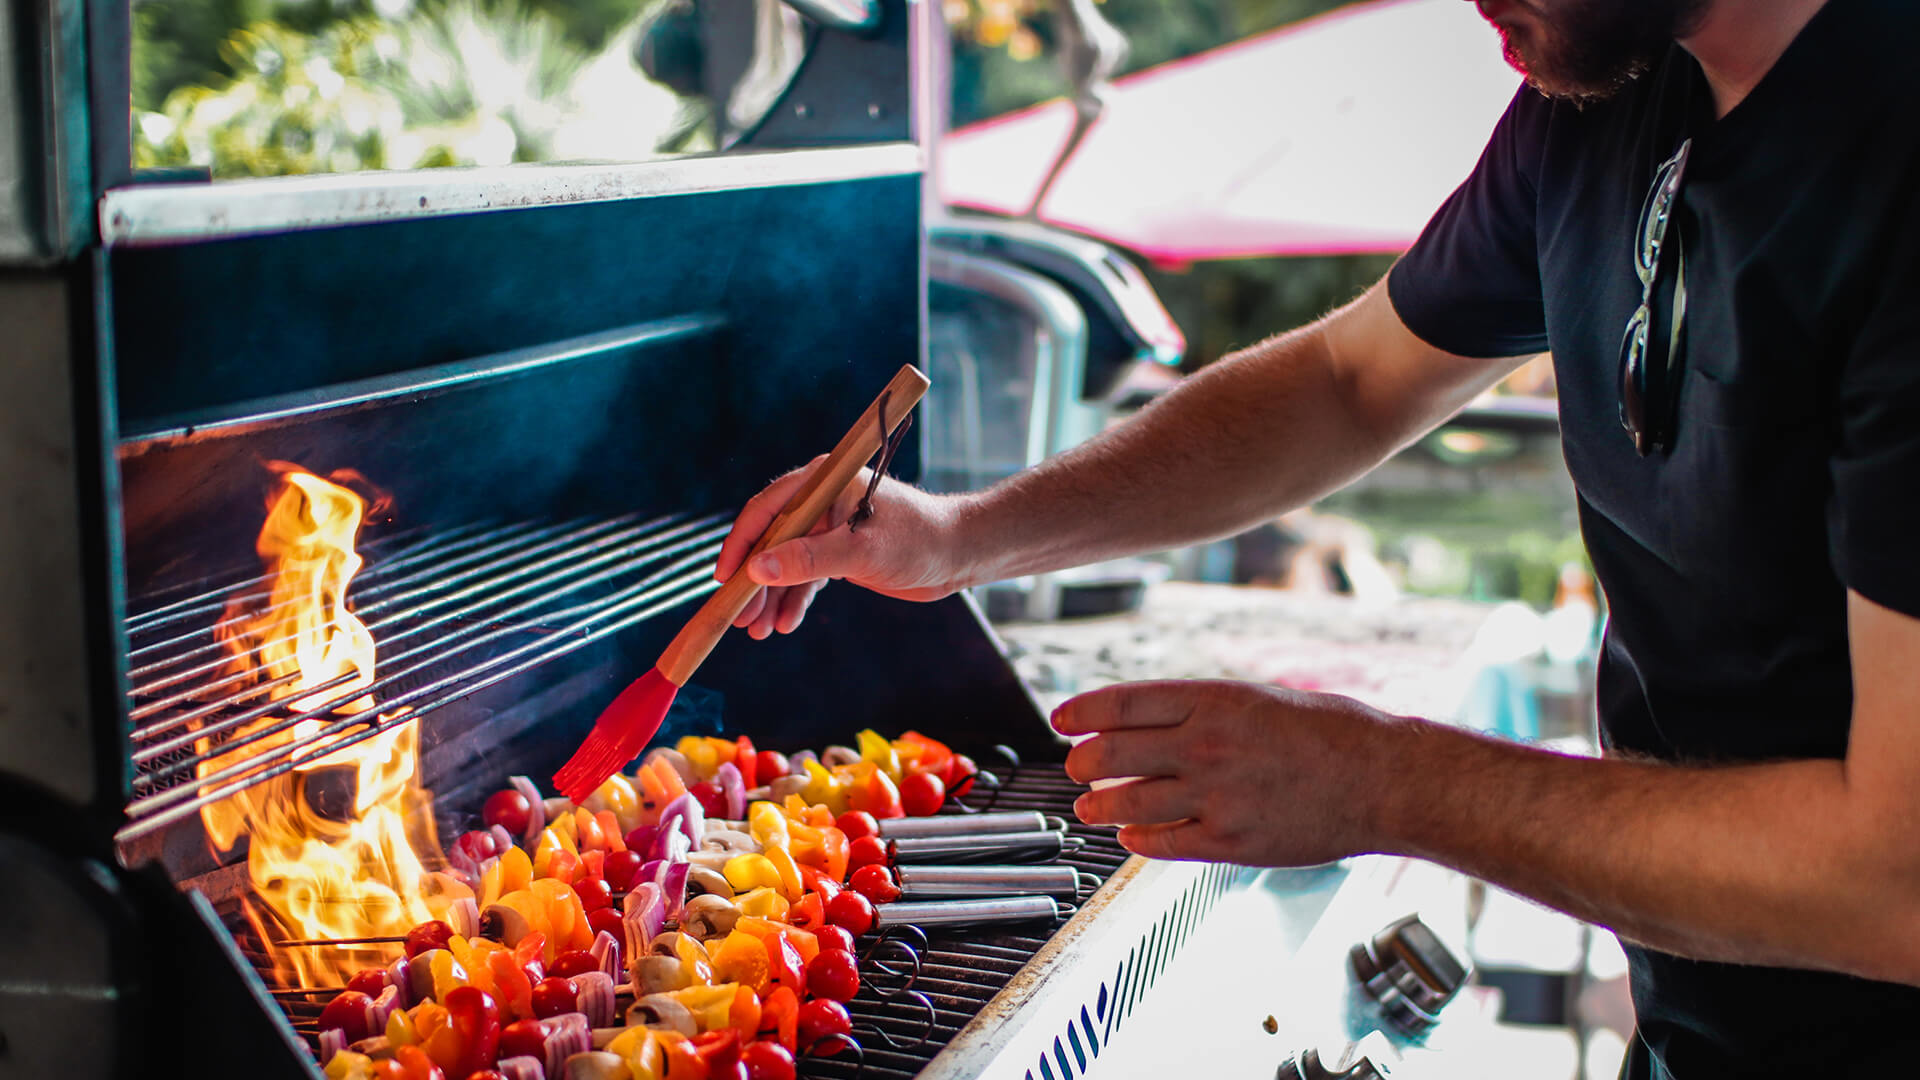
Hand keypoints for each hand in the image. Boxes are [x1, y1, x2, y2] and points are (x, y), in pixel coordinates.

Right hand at [714, 455, 969, 638]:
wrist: (959, 554)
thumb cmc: (918, 540)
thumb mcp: (861, 552)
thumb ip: (808, 561)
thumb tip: (757, 570)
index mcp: (823, 482)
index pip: (766, 510)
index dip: (741, 544)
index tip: (725, 580)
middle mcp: (821, 501)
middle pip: (771, 541)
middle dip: (754, 581)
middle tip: (740, 620)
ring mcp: (829, 528)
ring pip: (786, 563)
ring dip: (771, 597)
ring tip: (758, 631)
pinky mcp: (839, 553)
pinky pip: (806, 576)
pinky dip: (794, 599)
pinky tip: (784, 624)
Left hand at [1055, 680, 1401, 865]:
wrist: (1385, 778)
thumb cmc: (1332, 732)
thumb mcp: (1260, 697)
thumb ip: (1203, 709)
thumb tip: (1149, 720)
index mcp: (1212, 700)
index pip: (1122, 703)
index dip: (1082, 712)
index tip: (1061, 720)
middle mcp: (1205, 745)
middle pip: (1112, 753)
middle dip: (1083, 762)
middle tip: (1075, 767)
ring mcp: (1215, 794)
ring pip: (1128, 802)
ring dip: (1100, 805)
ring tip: (1090, 807)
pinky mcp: (1230, 840)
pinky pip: (1163, 841)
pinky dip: (1138, 838)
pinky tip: (1131, 835)